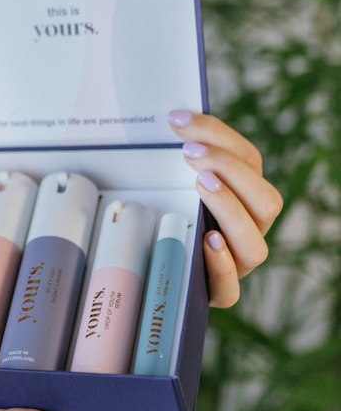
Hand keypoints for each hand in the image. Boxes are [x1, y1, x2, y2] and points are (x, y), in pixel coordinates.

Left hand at [169, 109, 283, 308]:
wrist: (145, 264)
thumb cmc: (155, 206)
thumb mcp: (163, 176)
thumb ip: (169, 152)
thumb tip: (161, 117)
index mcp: (244, 193)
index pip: (248, 159)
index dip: (219, 135)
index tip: (178, 118)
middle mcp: (248, 229)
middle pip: (265, 200)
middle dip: (231, 170)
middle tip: (189, 152)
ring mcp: (236, 264)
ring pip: (255, 245)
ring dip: (230, 209)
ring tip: (200, 184)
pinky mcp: (216, 294)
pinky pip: (231, 289)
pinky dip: (222, 265)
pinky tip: (206, 240)